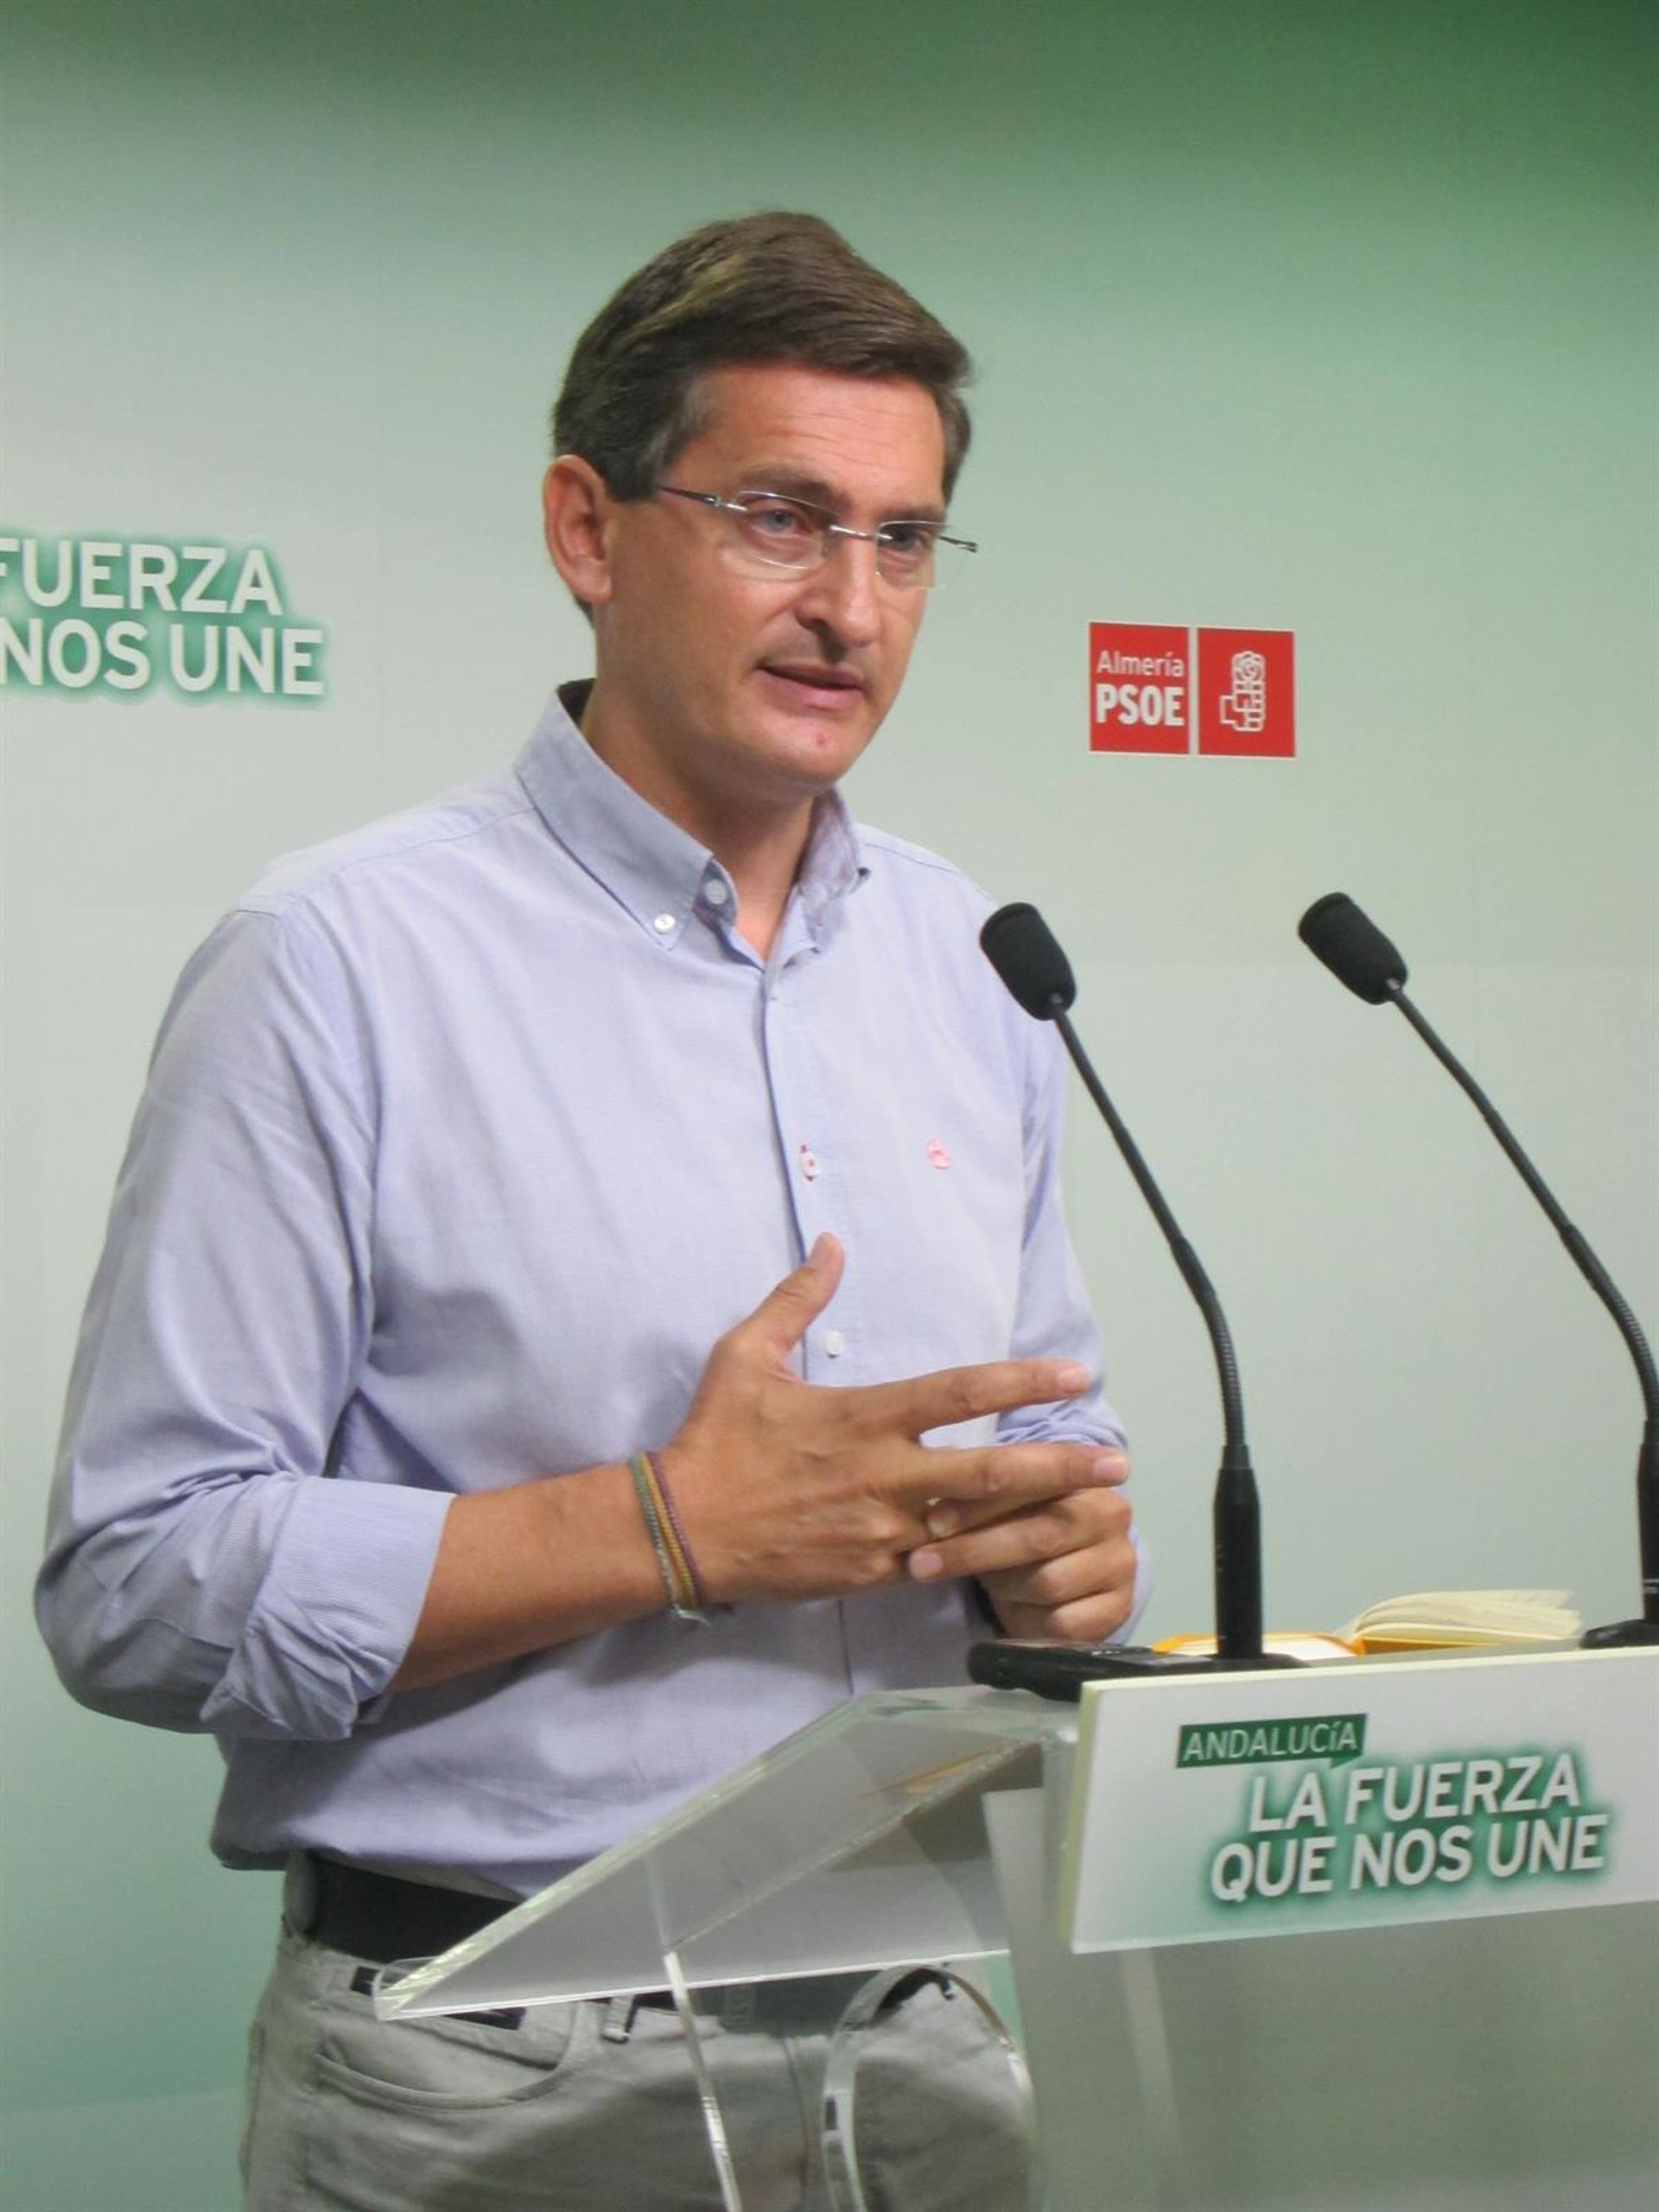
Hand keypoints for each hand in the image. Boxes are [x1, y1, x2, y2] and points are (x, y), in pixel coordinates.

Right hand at [660, 1235, 1125, 1607]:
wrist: (684, 1530)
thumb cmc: (717, 1439)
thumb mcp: (748, 1354)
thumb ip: (798, 1299)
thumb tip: (831, 1245)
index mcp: (864, 1417)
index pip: (959, 1392)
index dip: (1023, 1382)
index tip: (1072, 1375)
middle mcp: (885, 1476)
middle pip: (991, 1472)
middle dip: (1061, 1466)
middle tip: (1116, 1463)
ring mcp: (883, 1531)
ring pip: (979, 1529)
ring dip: (1041, 1520)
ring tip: (1095, 1514)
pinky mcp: (873, 1573)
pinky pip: (942, 1565)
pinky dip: (985, 1558)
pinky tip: (1029, 1555)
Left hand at [906, 1471, 1136, 1644]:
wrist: (1070, 1579)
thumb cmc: (1024, 1529)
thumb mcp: (1003, 1508)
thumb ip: (979, 1499)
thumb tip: (931, 1515)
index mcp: (1082, 1475)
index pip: (1031, 1484)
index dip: (980, 1504)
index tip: (934, 1521)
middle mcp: (1111, 1515)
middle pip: (1038, 1535)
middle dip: (975, 1550)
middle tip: (922, 1564)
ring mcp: (1120, 1564)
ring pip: (1047, 1582)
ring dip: (1002, 1587)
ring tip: (980, 1586)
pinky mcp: (1118, 1610)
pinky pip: (1062, 1622)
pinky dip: (1028, 1620)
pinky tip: (1012, 1613)